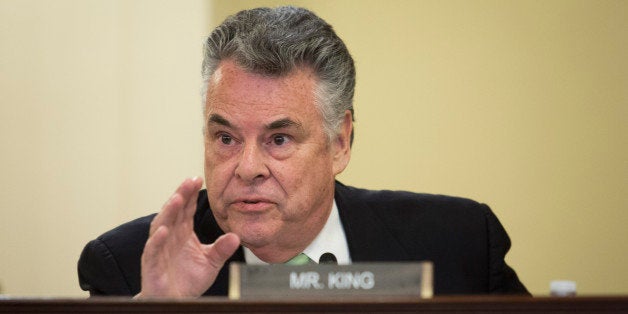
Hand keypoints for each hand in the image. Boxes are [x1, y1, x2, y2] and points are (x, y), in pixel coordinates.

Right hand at [136, 177, 239, 296]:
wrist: (176, 301)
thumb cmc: (189, 279)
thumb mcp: (211, 262)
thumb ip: (222, 249)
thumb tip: (237, 236)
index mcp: (183, 232)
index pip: (186, 209)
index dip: (190, 194)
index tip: (198, 179)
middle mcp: (169, 236)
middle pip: (174, 211)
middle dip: (181, 195)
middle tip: (190, 181)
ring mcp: (159, 248)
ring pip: (161, 225)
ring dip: (169, 212)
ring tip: (178, 198)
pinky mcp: (151, 264)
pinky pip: (152, 249)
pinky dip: (157, 240)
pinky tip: (164, 230)